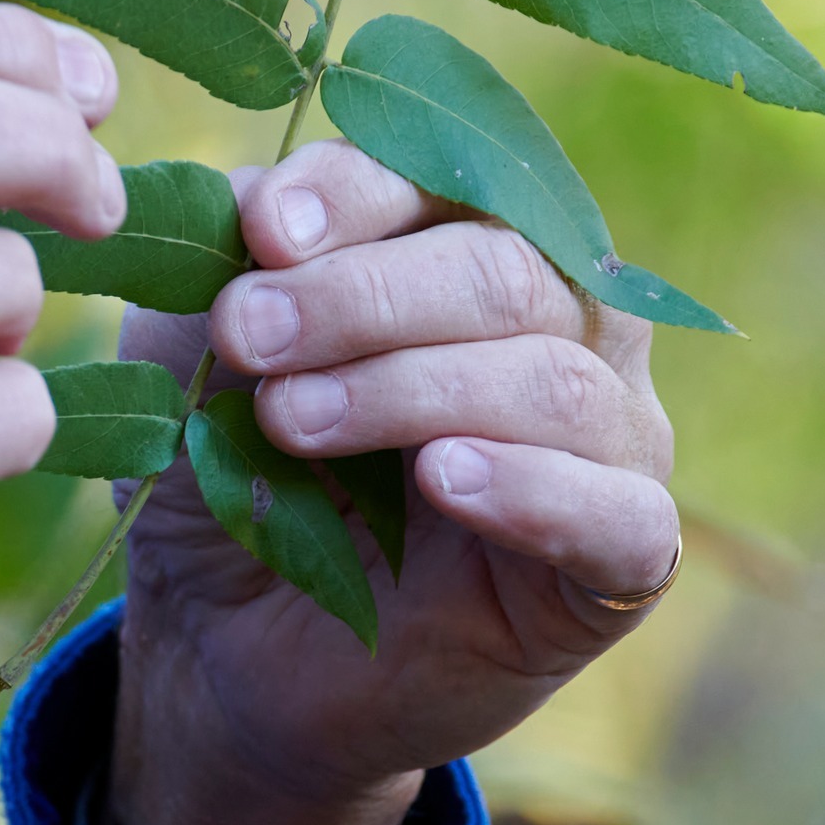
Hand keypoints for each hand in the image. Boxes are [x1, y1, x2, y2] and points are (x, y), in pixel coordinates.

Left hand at [107, 141, 677, 824]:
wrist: (231, 644)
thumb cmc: (234, 465)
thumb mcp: (200, 351)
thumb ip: (234, 262)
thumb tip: (267, 194)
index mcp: (474, 242)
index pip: (448, 180)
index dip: (358, 193)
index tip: (262, 231)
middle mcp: (567, 322)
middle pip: (505, 271)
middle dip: (362, 297)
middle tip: (247, 335)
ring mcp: (608, 439)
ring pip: (555, 382)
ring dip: (412, 389)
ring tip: (295, 421)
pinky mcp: (624, 559)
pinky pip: (621, 514)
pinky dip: (533, 489)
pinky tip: (444, 479)